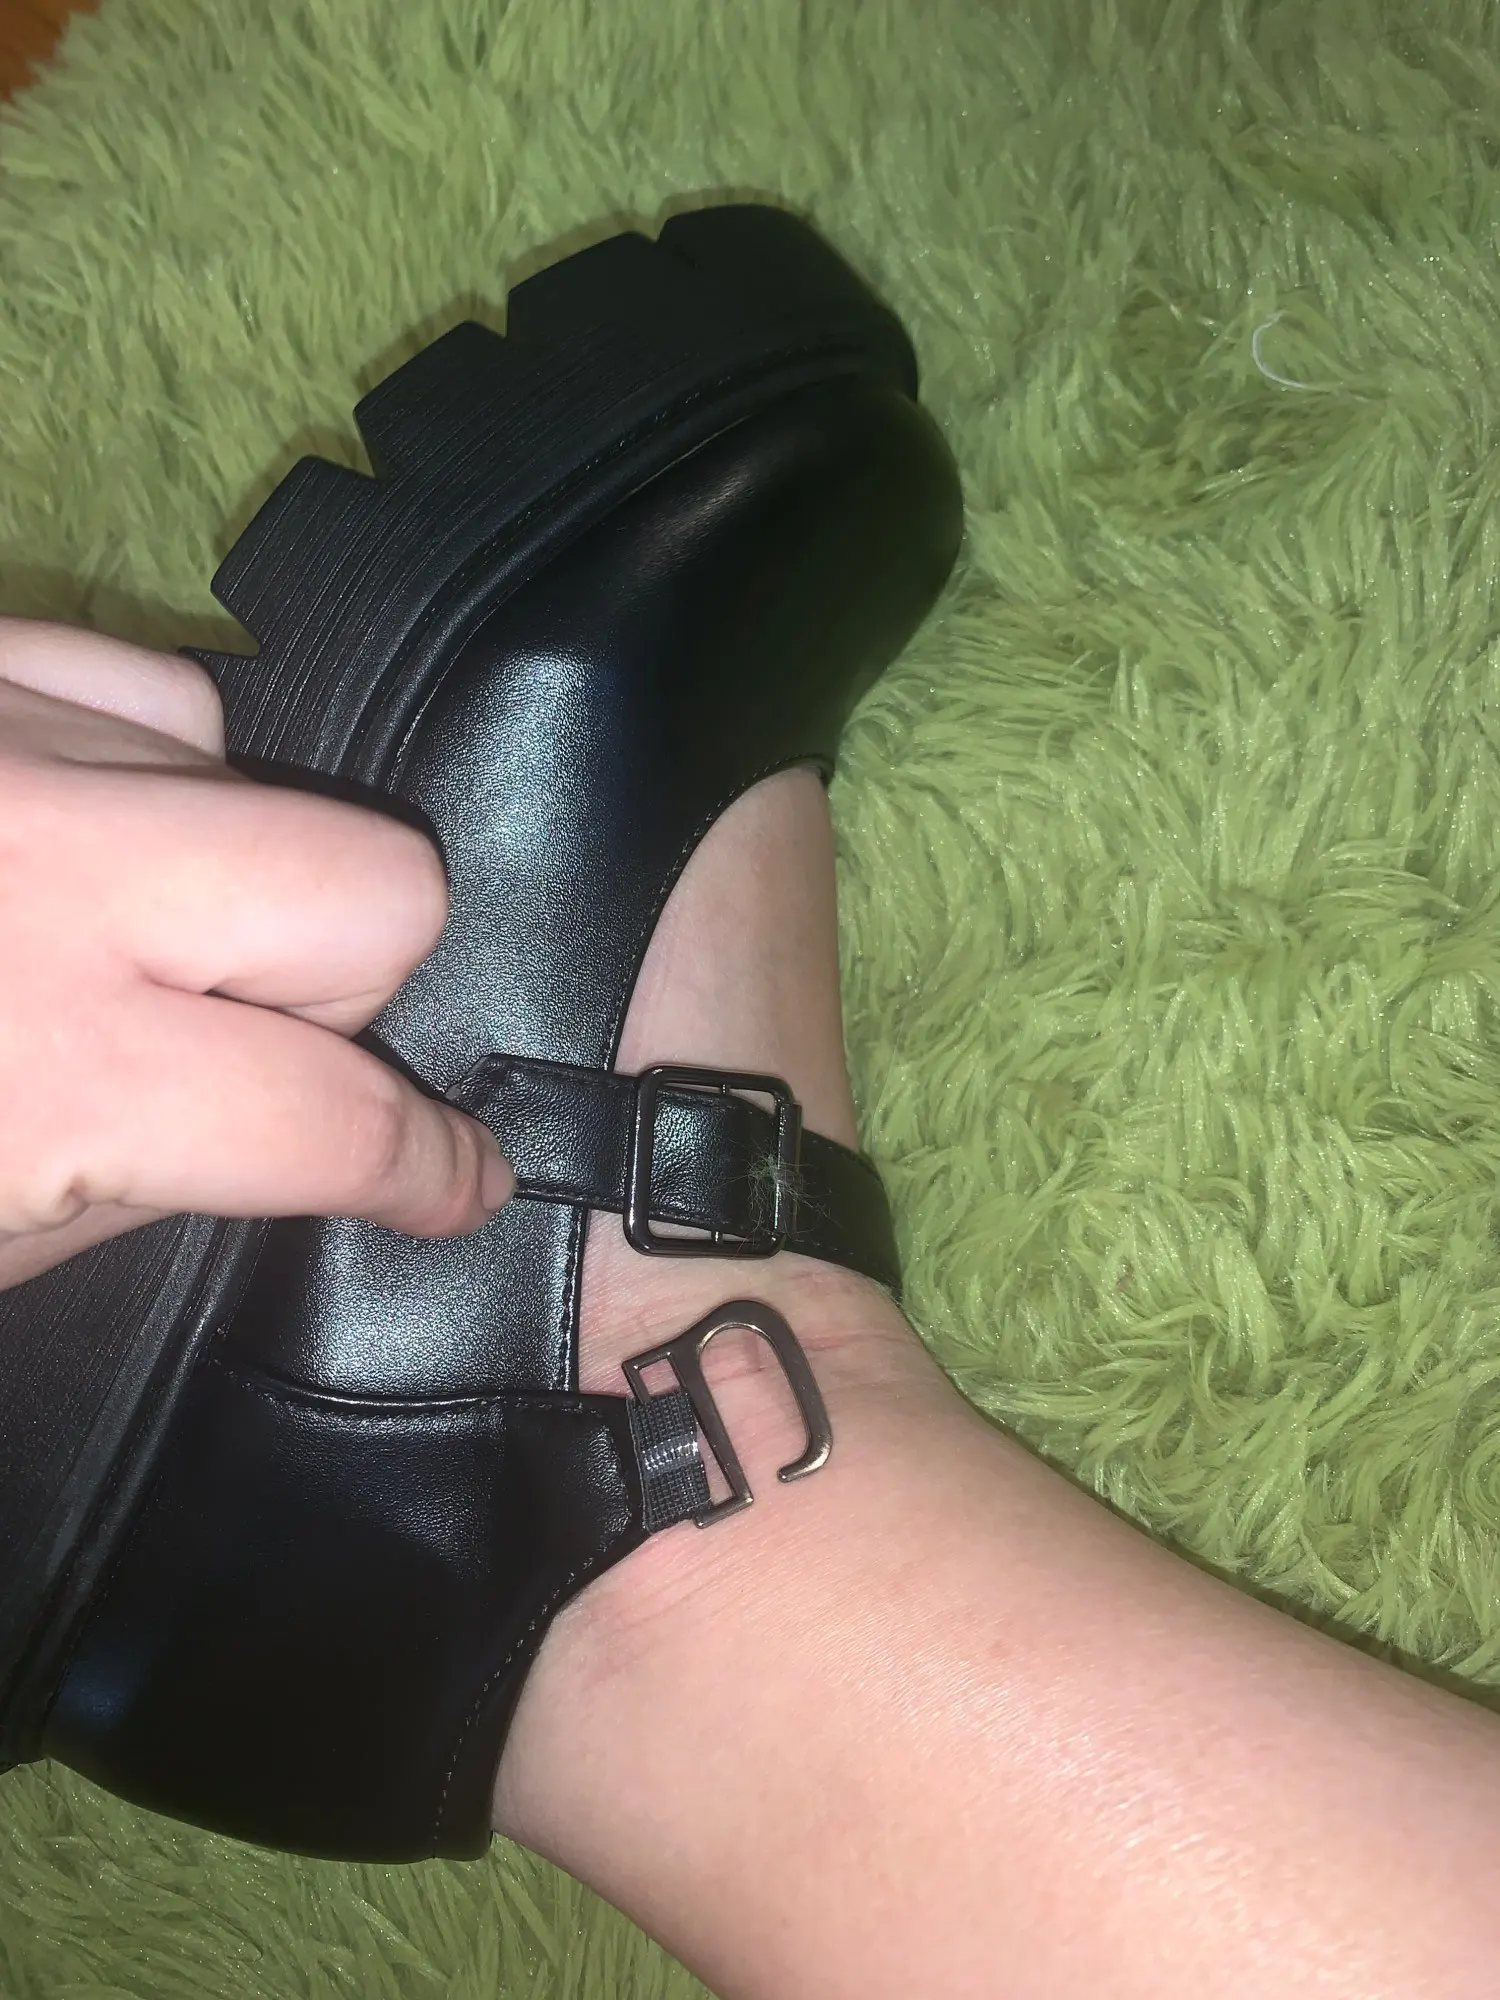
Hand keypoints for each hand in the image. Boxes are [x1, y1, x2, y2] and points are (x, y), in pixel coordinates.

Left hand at [0, 618, 511, 1290]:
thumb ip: (159, 1184)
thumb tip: (300, 1137)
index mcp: (51, 1068)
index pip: (343, 1119)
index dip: (427, 1171)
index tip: (456, 1182)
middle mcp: (48, 869)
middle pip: (381, 884)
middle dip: (342, 977)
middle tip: (235, 1031)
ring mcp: (4, 735)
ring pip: (258, 764)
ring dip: (219, 862)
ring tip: (108, 921)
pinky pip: (146, 686)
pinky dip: (135, 764)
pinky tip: (65, 830)